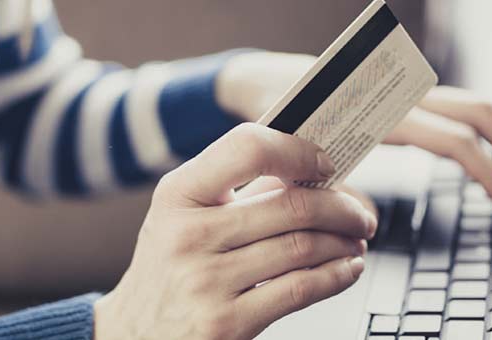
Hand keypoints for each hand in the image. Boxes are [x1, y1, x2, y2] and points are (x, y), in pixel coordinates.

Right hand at [95, 123, 376, 339]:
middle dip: (342, 208)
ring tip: (355, 240)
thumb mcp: (183, 218)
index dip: (299, 151)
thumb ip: (237, 192)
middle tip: (359, 214)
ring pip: (303, 247)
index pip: (248, 148)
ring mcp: (206, 281)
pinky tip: (346, 269)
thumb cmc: (168, 270)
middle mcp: (189, 235)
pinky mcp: (227, 323)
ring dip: (344, 242)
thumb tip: (312, 172)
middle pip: (291, 205)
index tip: (325, 163)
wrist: (132, 335)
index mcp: (178, 194)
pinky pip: (300, 290)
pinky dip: (337, 276)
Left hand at [217, 52, 491, 214]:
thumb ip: (326, 193)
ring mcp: (407, 93)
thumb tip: (365, 223)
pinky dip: (484, 133)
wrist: (267, 85)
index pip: (456, 141)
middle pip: (481, 114)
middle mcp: (402, 96)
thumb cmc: (279, 123)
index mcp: (382, 112)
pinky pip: (458, 109)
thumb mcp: (296, 163)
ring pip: (475, 106)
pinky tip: (489, 160)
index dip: (490, 176)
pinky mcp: (406, 98)